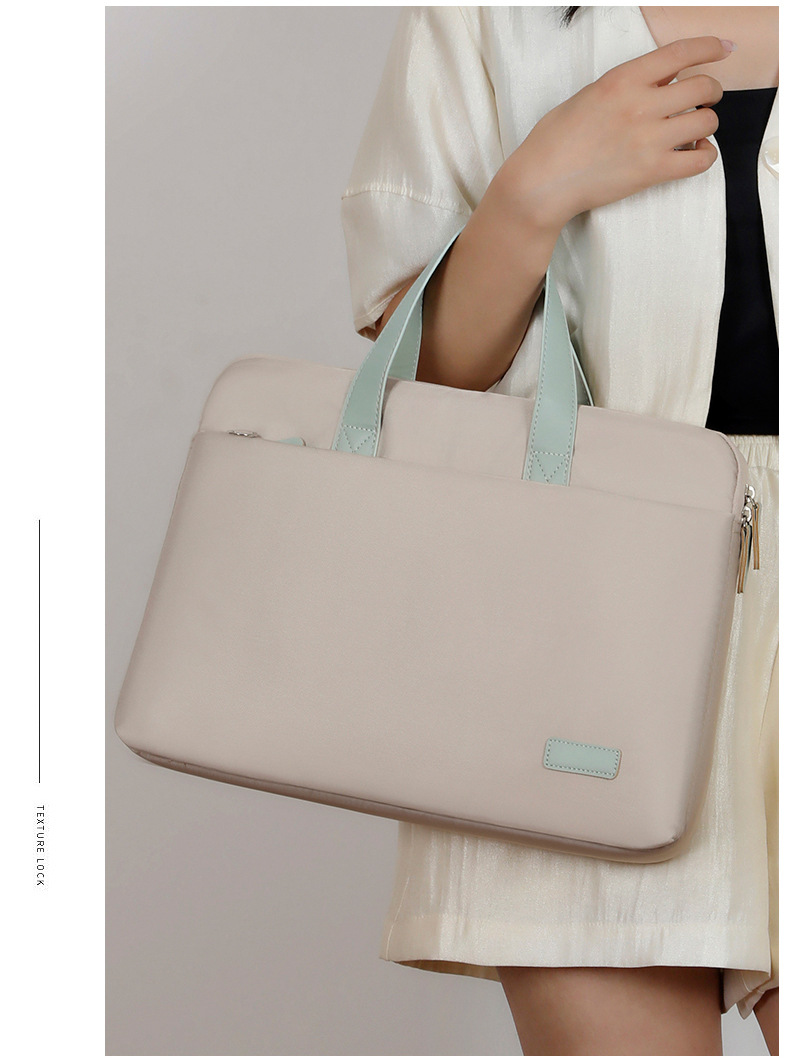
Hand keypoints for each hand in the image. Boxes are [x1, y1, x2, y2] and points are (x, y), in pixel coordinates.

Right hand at [495, 36, 731, 230]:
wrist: (540, 184)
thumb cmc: (554, 142)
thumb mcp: (587, 96)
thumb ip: (625, 87)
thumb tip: (658, 82)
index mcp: (622, 80)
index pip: (681, 53)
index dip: (710, 47)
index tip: (724, 49)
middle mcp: (640, 105)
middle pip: (703, 87)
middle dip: (711, 91)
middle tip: (704, 100)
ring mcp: (648, 140)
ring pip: (707, 121)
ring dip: (707, 124)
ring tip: (693, 131)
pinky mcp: (651, 172)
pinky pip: (701, 160)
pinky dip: (705, 155)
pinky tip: (693, 153)